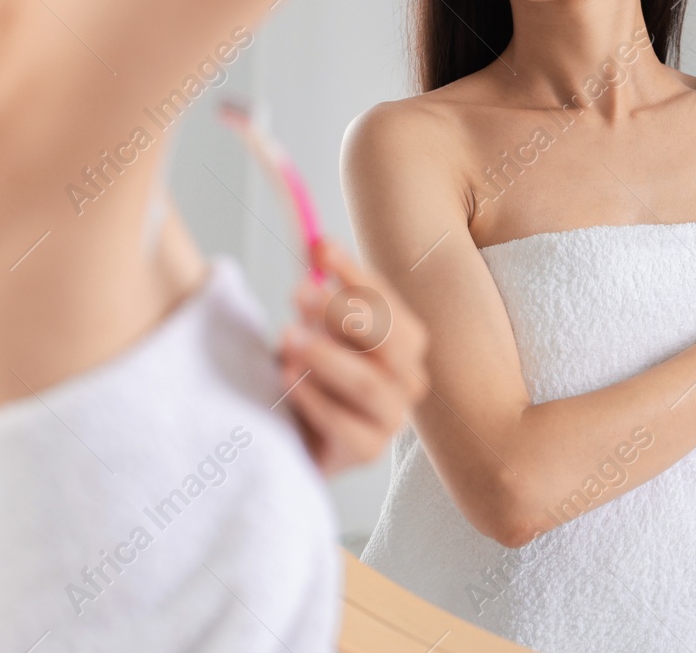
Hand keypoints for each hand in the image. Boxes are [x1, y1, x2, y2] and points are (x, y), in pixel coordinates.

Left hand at [276, 237, 429, 476]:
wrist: (298, 436)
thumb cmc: (315, 372)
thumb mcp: (318, 327)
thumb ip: (322, 289)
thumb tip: (317, 244)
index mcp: (405, 341)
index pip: (388, 302)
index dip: (356, 273)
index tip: (319, 249)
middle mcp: (408, 377)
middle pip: (391, 341)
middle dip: (346, 313)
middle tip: (300, 292)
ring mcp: (393, 418)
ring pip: (370, 385)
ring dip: (327, 358)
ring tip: (289, 338)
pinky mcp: (368, 451)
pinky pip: (346, 425)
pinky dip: (314, 399)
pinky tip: (286, 381)